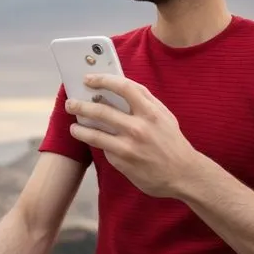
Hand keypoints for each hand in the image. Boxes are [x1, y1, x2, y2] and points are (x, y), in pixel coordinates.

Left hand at [66, 74, 198, 198]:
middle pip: (101, 110)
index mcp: (151, 112)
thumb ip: (145, 101)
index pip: (123, 87)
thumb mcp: (164, 115)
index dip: (103, 80)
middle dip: (81, 105)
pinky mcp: (122, 162)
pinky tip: (92, 140)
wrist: (183, 174)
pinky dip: (97, 143)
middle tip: (70, 103)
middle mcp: (138, 127)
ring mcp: (128, 146)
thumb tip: (120, 86)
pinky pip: (104, 149)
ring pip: (95, 133)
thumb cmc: (172, 141)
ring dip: (79, 128)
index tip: (89, 79)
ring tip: (73, 126)